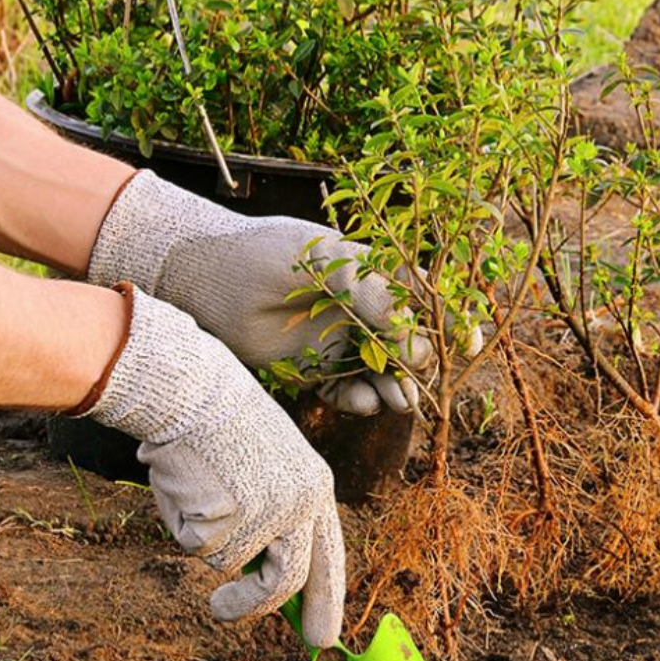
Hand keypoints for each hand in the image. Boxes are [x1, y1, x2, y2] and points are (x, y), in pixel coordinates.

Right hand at [76, 285, 344, 646]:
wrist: (193, 388)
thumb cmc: (221, 422)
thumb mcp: (268, 464)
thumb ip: (275, 514)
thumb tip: (264, 575)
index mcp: (316, 487)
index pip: (329, 554)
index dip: (326, 596)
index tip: (322, 632)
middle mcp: (300, 504)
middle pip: (290, 580)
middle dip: (265, 611)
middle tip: (234, 622)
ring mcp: (266, 514)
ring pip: (234, 567)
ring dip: (214, 559)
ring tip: (202, 526)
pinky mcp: (230, 520)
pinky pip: (199, 548)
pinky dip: (184, 527)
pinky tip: (186, 486)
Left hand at [87, 170, 444, 415]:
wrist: (191, 280)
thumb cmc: (252, 257)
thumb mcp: (314, 263)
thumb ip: (366, 290)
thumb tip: (414, 327)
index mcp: (365, 271)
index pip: (418, 297)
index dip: (446, 320)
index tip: (468, 344)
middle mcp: (356, 308)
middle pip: (406, 342)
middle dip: (419, 364)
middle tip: (418, 381)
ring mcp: (335, 339)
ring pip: (380, 371)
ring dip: (395, 387)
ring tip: (398, 402)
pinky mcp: (311, 369)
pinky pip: (346, 390)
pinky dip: (359, 400)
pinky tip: (363, 403)